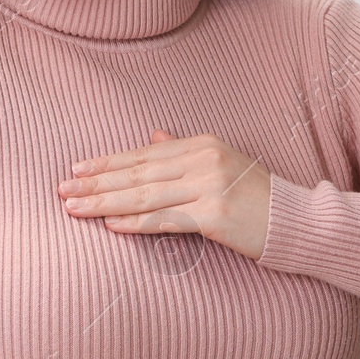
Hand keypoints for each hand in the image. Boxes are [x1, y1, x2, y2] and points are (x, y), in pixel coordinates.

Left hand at [56, 129, 271, 259]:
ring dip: (104, 202)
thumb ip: (183, 149)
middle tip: (62, 188)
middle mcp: (203, 159)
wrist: (296, 221)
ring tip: (74, 207)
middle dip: (96, 182)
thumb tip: (152, 133)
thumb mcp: (221, 163)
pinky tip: (110, 225)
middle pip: (137, 172)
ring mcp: (209, 186)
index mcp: (201, 143)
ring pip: (144, 195)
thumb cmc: (256, 196)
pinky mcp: (216, 215)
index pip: (143, 153)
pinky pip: (166, 220)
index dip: (107, 162)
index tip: (76, 169)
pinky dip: (135, 222)